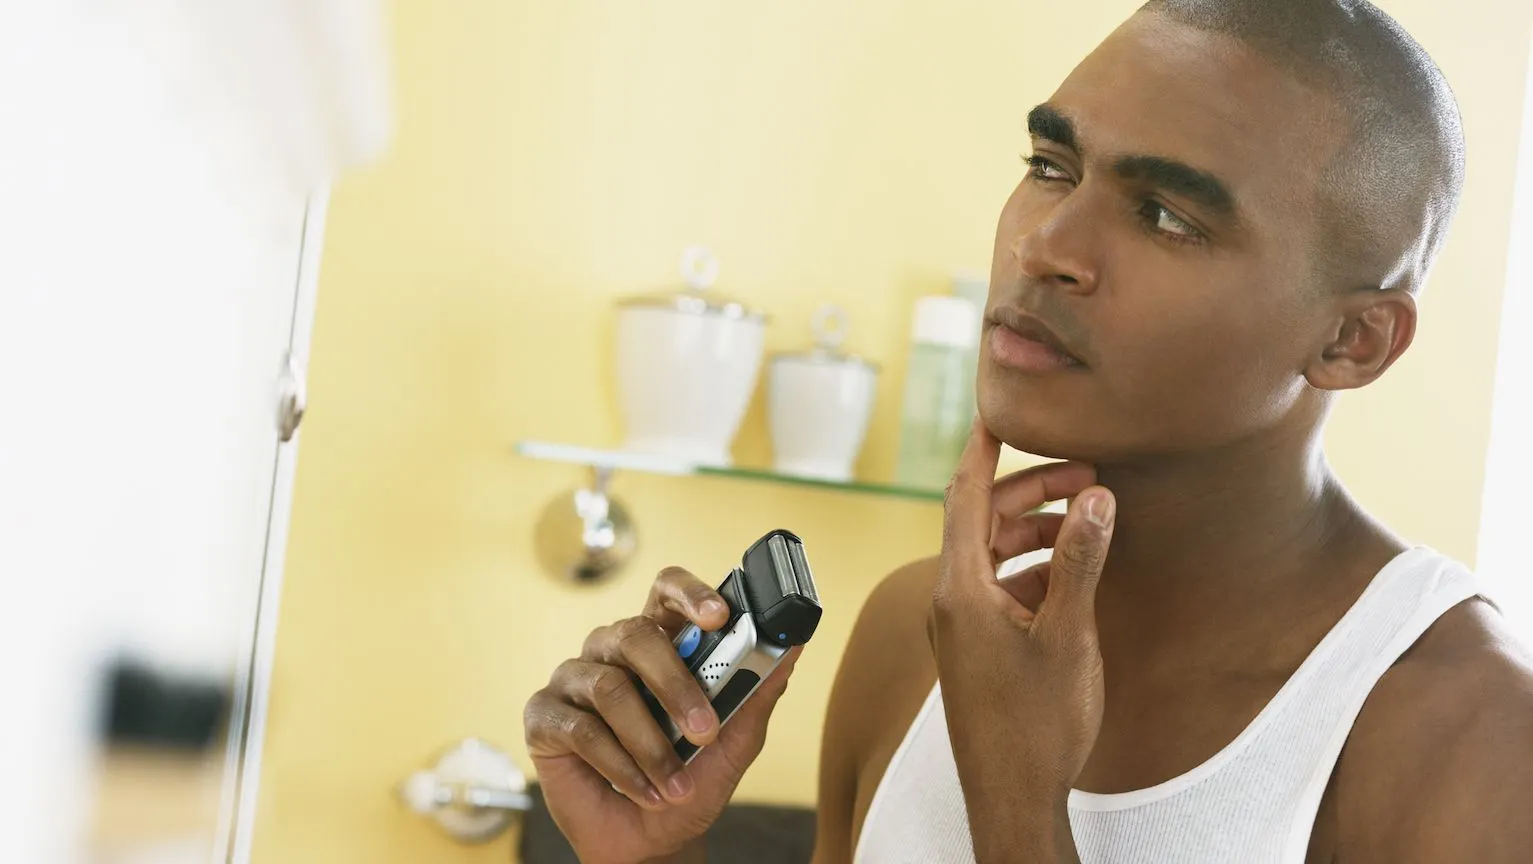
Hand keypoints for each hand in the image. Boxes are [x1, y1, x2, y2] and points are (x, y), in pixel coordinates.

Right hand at [523, 567, 800, 863]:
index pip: (667, 592)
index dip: (690, 594)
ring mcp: (574, 679)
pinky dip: (621, 767)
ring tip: (675, 784)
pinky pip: (582, 730)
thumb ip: (757, 694)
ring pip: (609, 688)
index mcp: (658, 642)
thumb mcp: (734, 744)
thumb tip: (791, 649)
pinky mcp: (544, 716)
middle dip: (674, 684)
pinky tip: (644, 791)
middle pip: (635, 634)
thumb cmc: (688, 784)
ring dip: (651, 744)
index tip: (720, 616)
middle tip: (704, 730)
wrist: (651, 842)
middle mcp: (612, 651)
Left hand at [929, 418, 1115, 860]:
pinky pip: (1000, 587)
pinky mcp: (977, 647)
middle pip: (984, 519)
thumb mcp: (1068, 635)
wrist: (1013, 798)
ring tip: (1087, 520)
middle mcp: (952, 599)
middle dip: (1032, 489)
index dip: (985, 447)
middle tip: (1087, 474)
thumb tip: (1095, 496)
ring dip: (1037, 530)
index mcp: (960, 587)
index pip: (965, 494)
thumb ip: (1080, 561)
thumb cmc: (1037, 726)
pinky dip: (1034, 568)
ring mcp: (962, 625)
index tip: (999, 409)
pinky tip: (1073, 573)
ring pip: (994, 553)